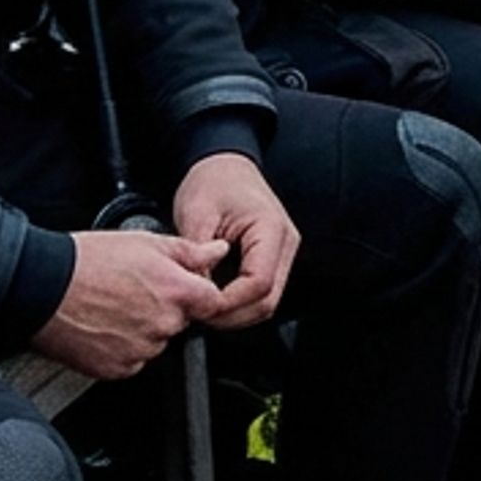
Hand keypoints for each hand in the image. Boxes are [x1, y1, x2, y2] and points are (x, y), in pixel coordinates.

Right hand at [33, 227, 223, 379]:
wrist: (41, 287)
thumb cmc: (87, 261)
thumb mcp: (146, 242)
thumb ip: (190, 251)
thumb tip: (217, 251)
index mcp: (176, 291)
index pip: (213, 302)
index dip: (198, 294)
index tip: (183, 289)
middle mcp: (163, 324)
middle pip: (182, 322)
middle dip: (167, 308)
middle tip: (135, 292)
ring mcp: (141, 349)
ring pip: (157, 341)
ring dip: (145, 329)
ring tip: (114, 307)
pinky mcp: (118, 368)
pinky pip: (133, 360)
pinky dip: (123, 347)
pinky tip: (105, 326)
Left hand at [170, 151, 297, 329]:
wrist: (223, 165)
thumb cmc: (213, 181)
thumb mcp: (197, 215)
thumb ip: (198, 256)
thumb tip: (195, 293)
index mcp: (271, 229)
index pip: (259, 283)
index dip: (228, 303)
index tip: (200, 306)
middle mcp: (285, 244)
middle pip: (268, 300)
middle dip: (232, 315)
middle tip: (198, 313)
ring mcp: (281, 253)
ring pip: (266, 301)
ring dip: (235, 312)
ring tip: (203, 307)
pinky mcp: (271, 259)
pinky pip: (260, 292)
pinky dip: (238, 302)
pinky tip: (214, 298)